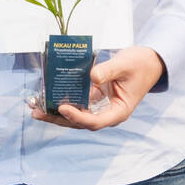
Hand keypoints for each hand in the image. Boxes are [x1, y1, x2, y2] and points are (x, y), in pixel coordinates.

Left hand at [28, 46, 164, 130]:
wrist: (149, 62)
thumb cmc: (141, 64)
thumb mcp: (125, 65)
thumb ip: (108, 71)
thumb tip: (91, 76)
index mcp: (119, 111)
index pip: (96, 122)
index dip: (78, 117)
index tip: (63, 108)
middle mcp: (107, 113)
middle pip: (80, 122)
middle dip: (58, 118)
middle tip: (38, 112)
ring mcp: (100, 107)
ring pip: (75, 114)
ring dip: (56, 112)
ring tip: (36, 107)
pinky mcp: (94, 98)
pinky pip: (77, 102)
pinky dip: (62, 99)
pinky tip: (47, 96)